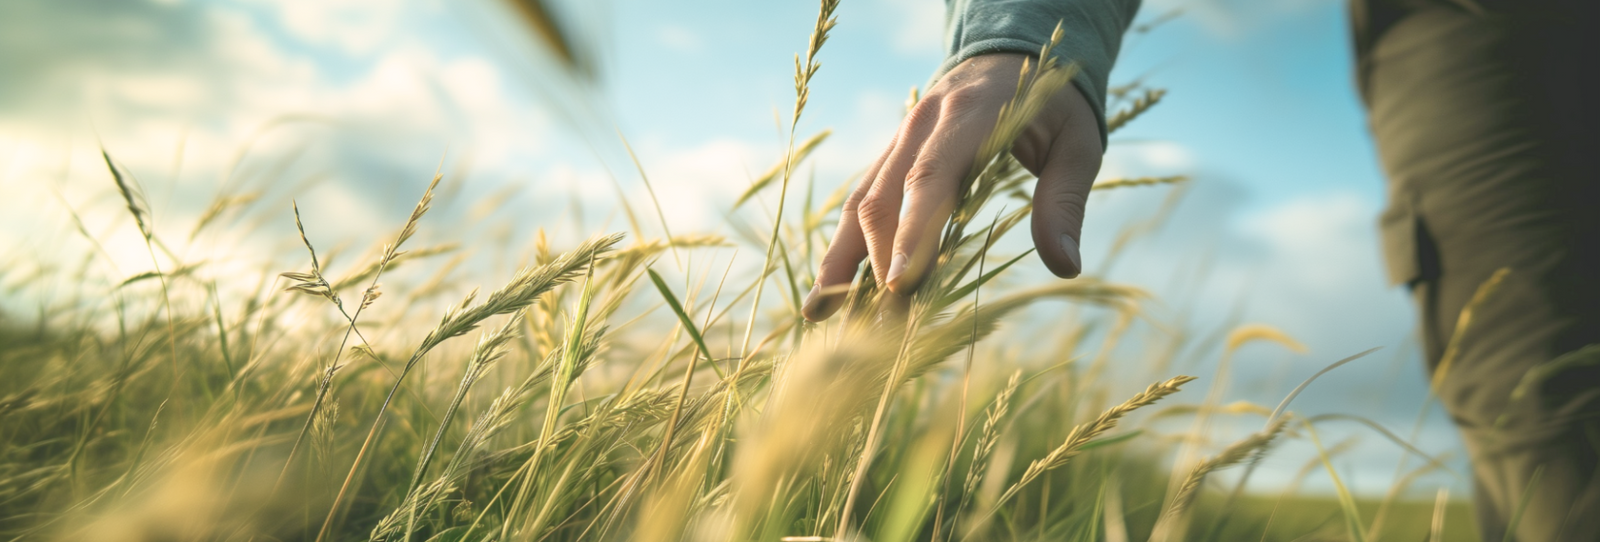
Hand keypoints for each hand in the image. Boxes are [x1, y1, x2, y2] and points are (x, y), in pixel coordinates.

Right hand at [800, 53, 1103, 321]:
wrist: (1014, 54)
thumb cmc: (1053, 104)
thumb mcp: (1079, 144)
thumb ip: (1066, 201)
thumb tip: (1065, 267)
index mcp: (969, 114)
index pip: (930, 176)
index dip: (913, 230)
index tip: (900, 284)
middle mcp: (920, 124)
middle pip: (883, 196)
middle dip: (879, 262)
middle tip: (883, 329)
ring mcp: (898, 140)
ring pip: (859, 200)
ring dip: (840, 259)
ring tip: (820, 315)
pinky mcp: (889, 156)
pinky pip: (859, 201)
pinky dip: (843, 246)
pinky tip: (828, 290)